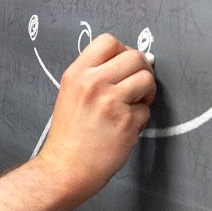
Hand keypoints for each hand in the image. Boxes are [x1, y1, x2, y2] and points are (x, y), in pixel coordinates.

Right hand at [38, 33, 155, 198]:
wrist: (65, 169)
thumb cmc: (69, 135)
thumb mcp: (71, 93)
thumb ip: (96, 75)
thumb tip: (136, 59)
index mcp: (77, 73)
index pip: (109, 41)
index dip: (123, 51)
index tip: (124, 66)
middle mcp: (93, 83)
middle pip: (135, 56)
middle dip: (142, 70)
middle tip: (138, 87)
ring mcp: (111, 102)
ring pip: (147, 79)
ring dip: (146, 93)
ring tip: (133, 107)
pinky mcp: (126, 122)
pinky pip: (147, 110)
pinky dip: (141, 119)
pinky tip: (125, 128)